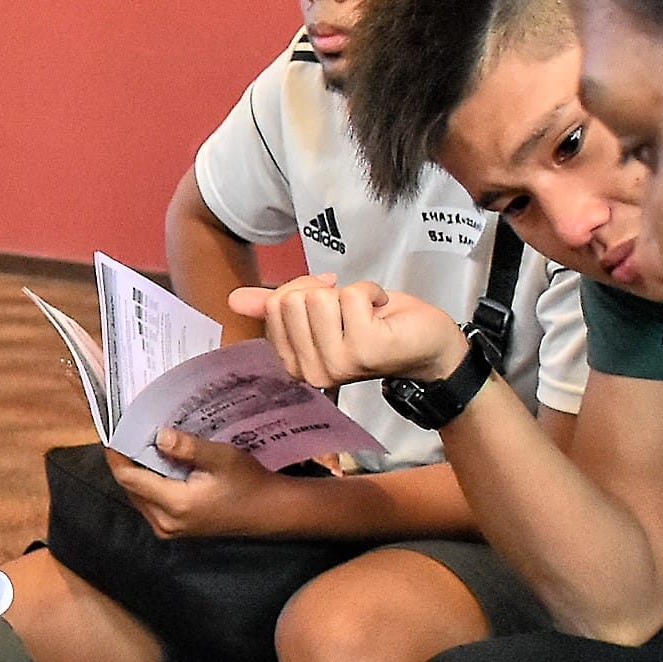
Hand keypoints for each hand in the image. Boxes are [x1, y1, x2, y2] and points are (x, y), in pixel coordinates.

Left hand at [108, 430, 296, 537]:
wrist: (269, 511)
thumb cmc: (248, 483)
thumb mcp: (221, 457)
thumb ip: (187, 447)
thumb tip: (158, 436)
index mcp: (175, 505)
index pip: (129, 478)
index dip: (116, 454)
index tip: (113, 429)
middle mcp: (166, 522)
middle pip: (130, 487)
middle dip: (125, 460)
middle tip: (127, 431)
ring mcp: (169, 529)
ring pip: (138, 495)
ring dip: (136, 471)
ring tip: (139, 443)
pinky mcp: (175, 528)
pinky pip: (150, 502)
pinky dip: (148, 482)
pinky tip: (157, 463)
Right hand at [229, 275, 468, 389]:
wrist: (428, 344)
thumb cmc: (377, 325)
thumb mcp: (322, 312)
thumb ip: (279, 306)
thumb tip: (233, 299)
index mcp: (295, 364)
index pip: (275, 305)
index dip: (304, 290)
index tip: (330, 302)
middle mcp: (311, 371)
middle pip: (293, 298)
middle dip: (325, 290)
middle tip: (352, 309)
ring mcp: (336, 363)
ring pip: (319, 297)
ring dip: (351, 292)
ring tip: (369, 314)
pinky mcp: (363, 350)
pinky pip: (351, 294)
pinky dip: (372, 292)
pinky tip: (383, 314)